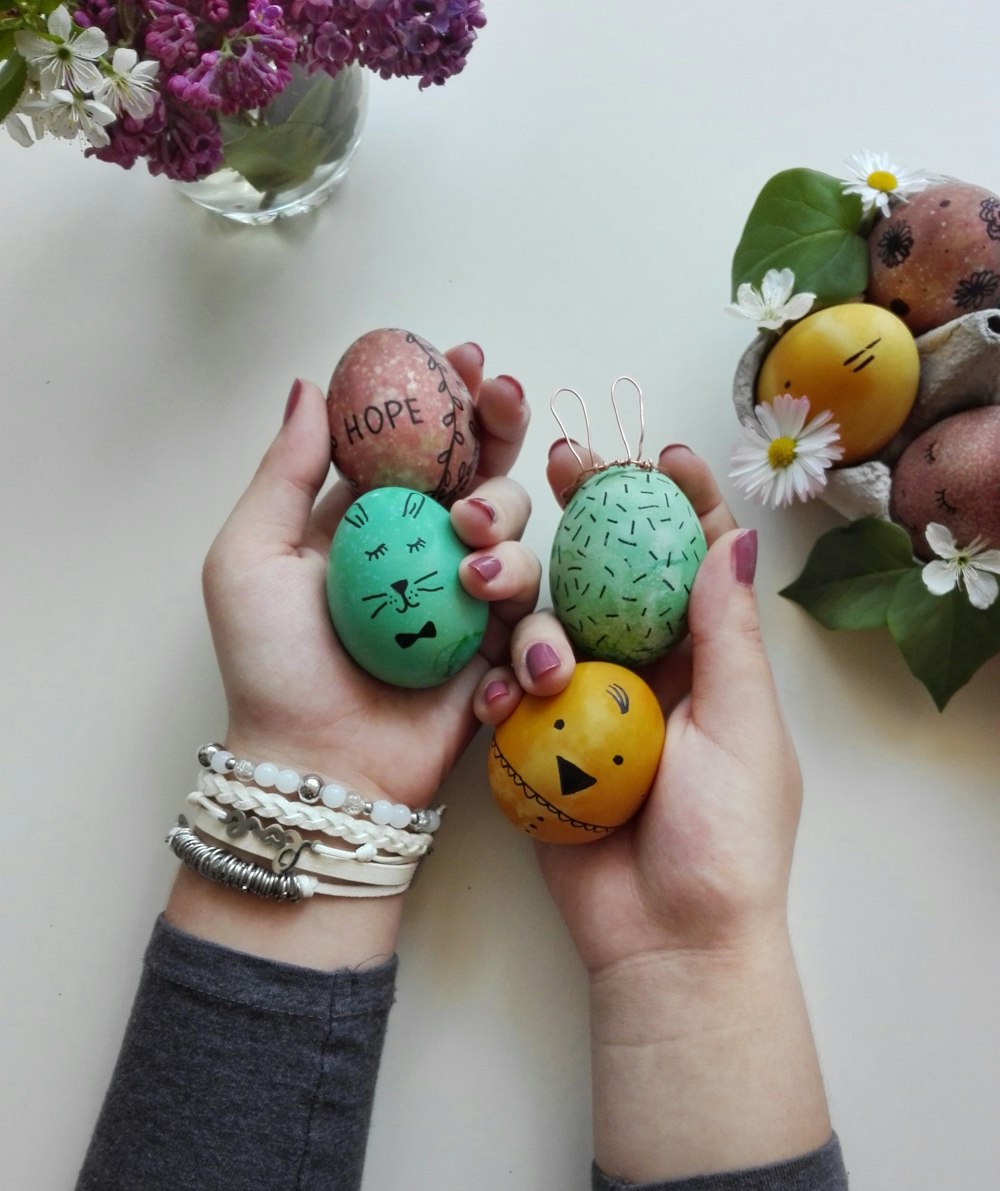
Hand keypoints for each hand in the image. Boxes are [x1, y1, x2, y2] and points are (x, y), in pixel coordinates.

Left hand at [203, 346, 534, 809]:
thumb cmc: (272, 666)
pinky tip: (494, 672)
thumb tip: (309, 386)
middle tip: (509, 417)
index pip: (422, 444)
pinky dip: (528, 646)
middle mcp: (426, 556)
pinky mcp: (498, 662)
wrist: (315, 766)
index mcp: (371, 521)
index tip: (469, 361)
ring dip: (512, 547)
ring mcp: (468, 610)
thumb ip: (284, 471)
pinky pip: (537, 633)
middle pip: (487, 478)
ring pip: (524, 548)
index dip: (452, 397)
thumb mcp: (251, 557)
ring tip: (477, 575)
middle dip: (505, 441)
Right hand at [475, 442, 827, 1181]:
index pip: (694, 560)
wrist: (664, 945)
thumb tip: (731, 535)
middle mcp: (644, 670)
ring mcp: (584, 705)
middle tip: (561, 464)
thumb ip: (726, 635)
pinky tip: (492, 686)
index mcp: (706, 661)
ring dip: (528, 597)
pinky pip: (505, 691)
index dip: (681, 500)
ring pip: (549, 621)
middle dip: (586, 511)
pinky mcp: (534, 744)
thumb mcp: (741, 729)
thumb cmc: (725, 840)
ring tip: (509, 598)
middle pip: (611, 572)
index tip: (657, 452)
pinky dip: (494, 680)